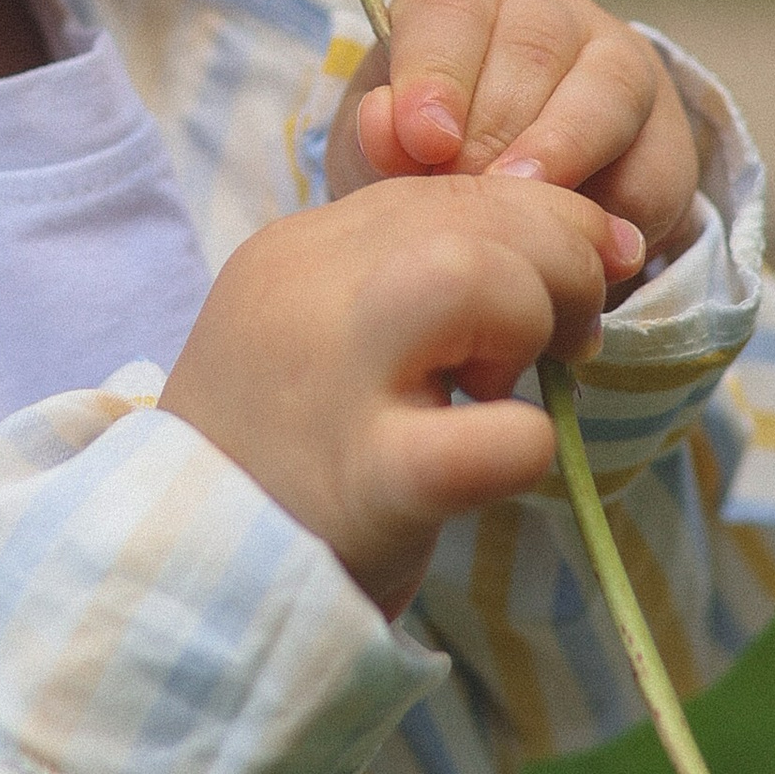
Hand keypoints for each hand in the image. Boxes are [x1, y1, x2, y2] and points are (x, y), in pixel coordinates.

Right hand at [162, 174, 627, 613]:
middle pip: (468, 212)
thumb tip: (586, 241)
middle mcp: (304, 297)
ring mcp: (332, 386)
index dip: (536, 220)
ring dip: (530, 319)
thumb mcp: (330, 341)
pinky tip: (505, 459)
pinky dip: (525, 443)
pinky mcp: (370, 485)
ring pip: (468, 278)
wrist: (188, 585)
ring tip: (513, 384)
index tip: (574, 278)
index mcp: (294, 255)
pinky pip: (489, 441)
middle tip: (570, 337)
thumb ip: (419, 280)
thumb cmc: (286, 465)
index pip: (443, 188)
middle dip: (557, 258)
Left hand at [324, 0, 698, 262]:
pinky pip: (650, 162)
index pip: (452, 7)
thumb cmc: (421, 162)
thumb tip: (386, 127)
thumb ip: (375, 139)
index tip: (424, 140)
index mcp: (463, 0)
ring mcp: (616, 62)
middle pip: (533, 47)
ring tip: (522, 204)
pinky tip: (571, 239)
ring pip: (607, 89)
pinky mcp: (664, 133)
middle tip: (464, 191)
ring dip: (562, 151)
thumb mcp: (381, 149)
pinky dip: (612, 206)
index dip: (437, 71)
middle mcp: (546, 12)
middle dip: (495, 126)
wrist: (500, 211)